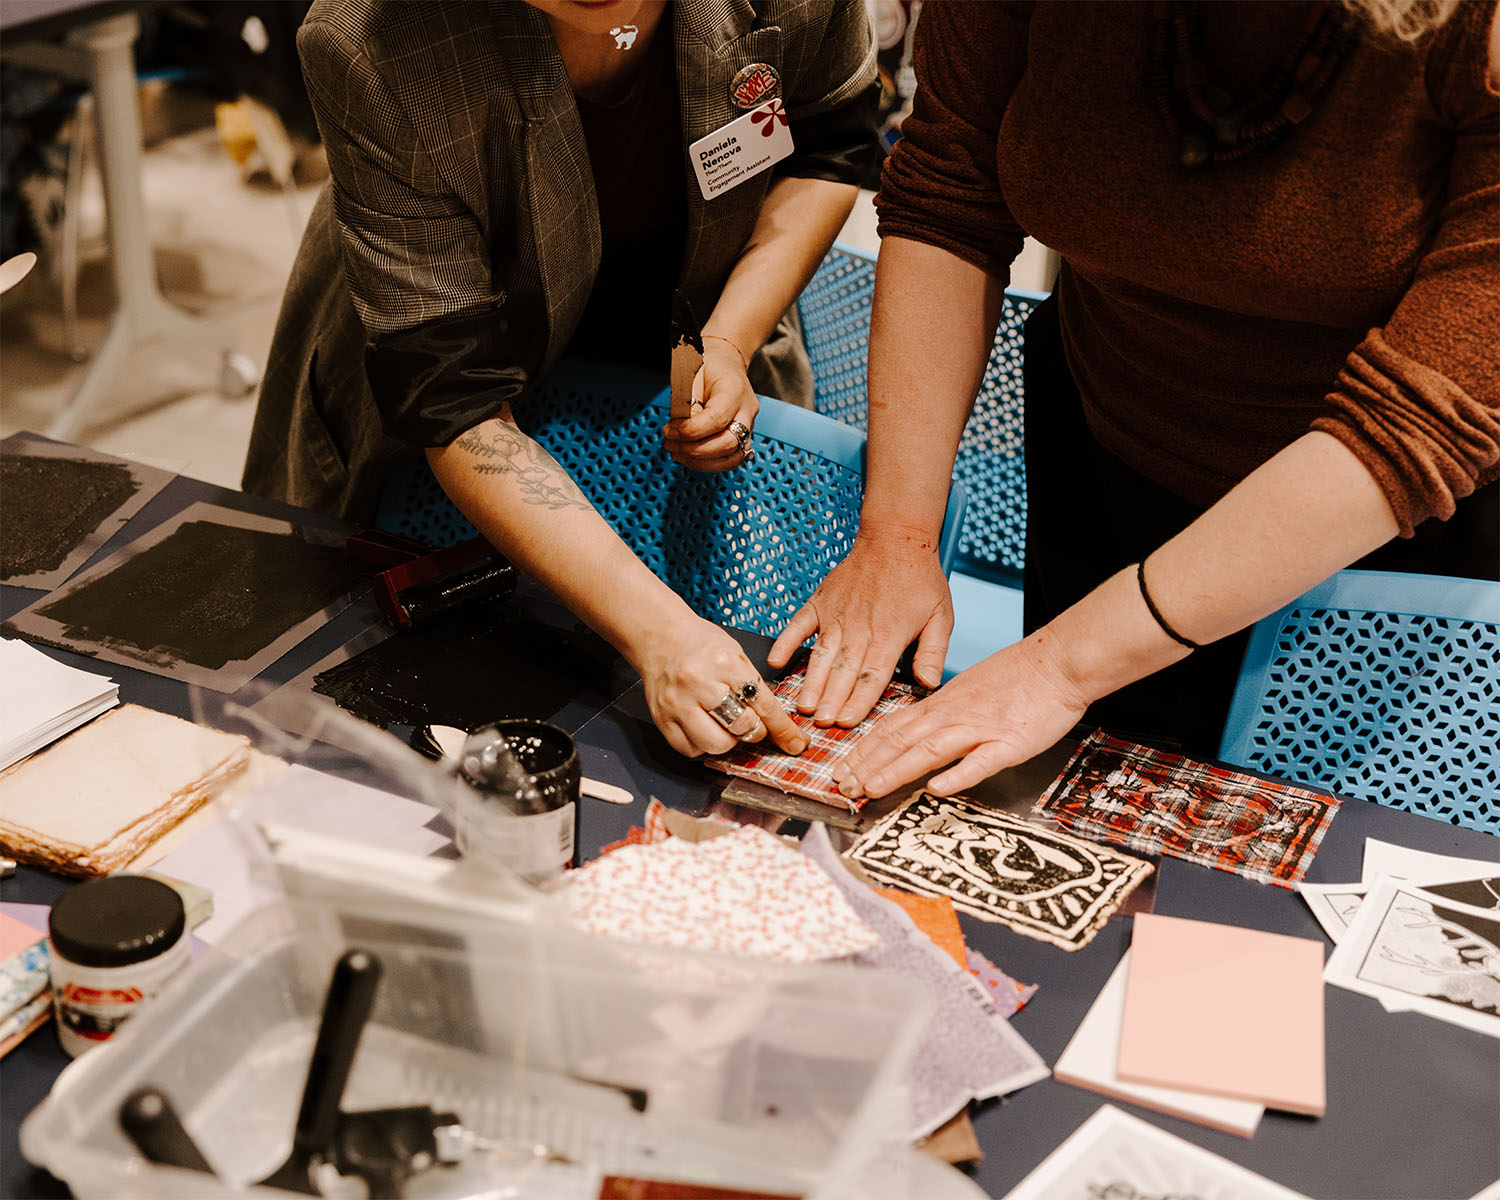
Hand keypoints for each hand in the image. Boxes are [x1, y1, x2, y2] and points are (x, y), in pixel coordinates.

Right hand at [637, 615, 808, 758]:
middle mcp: (698, 683)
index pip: (762, 703)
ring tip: (724, 725)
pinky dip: (703, 744)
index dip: (783, 728)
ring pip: (716, 744)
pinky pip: (691, 750)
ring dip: (728, 741)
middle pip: (741, 726)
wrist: (660, 637)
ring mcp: (677, 703)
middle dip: (754, 730)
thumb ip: (755, 686)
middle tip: (750, 722)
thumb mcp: (736, 653)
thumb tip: (779, 725)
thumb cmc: (701, 644)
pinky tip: (704, 727)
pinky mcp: (661, 719)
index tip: (795, 743)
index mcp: (723, 662)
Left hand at [662, 339, 757, 472]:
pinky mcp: (743, 438)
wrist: (725, 363)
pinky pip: (729, 460)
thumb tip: (681, 432)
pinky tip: (688, 456)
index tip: (670, 430)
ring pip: (732, 458)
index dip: (690, 431)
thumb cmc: (707, 367)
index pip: (717, 420)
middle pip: (728, 444)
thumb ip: (687, 405)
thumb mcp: (691, 377)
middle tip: (670, 444)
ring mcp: (749, 426)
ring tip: (677, 453)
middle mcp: (747, 411)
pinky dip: (707, 463)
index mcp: (735, 391)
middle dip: (695, 451)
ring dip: (701, 462)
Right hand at [767, 524, 952, 726]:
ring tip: (802, 705)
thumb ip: (933, 652)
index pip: (873, 675)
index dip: (859, 701)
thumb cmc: (920, 578)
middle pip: (844, 670)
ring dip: (811, 681)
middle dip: (831, 699)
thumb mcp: (941, 616)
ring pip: (822, 654)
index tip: (846, 722)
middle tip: (819, 724)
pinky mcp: (821, 602)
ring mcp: (836, 614)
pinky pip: (799, 625)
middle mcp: (860, 627)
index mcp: (890, 635)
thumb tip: (928, 684)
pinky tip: (776, 661)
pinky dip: (786, 642)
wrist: (896, 538)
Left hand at [831, 631, 1088, 799]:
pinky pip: (981, 760)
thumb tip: (916, 736)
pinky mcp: (1010, 742)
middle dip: (867, 764)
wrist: (1059, 662)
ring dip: (896, 770)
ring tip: (870, 788)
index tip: (840, 767)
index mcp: (942, 704)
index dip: (863, 749)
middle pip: (900, 739)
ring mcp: (980, 728)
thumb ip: (942, 715)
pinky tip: (937, 789)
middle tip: (841, 786)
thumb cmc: (1018, 677)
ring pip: (929, 749)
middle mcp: (953, 715)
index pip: (892, 727)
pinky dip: (957, 774)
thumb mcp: (969, 691)